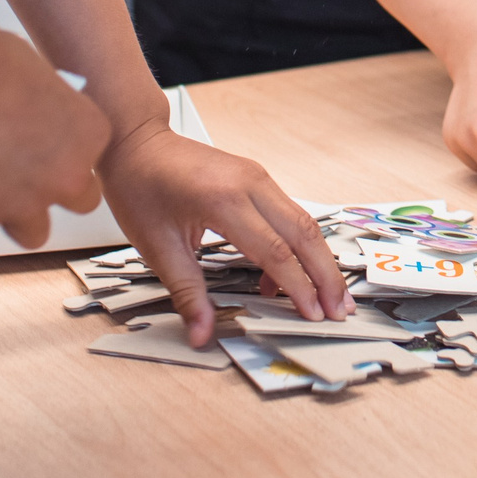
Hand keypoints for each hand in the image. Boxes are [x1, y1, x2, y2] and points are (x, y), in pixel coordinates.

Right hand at [0, 31, 106, 245]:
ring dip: (10, 215)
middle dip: (56, 192)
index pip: (89, 158)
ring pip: (31, 233)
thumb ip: (47, 111)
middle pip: (78, 202)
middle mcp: (67, 177)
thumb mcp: (43, 79)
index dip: (64, 154)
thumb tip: (25, 116)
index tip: (41, 144)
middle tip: (23, 175)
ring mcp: (22, 204)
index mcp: (91, 136)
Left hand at [98, 112, 350, 346]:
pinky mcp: (257, 178)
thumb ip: (187, 293)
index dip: (298, 287)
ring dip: (319, 260)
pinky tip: (286, 276)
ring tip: (329, 296)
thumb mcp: (157, 247)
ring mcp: (257, 176)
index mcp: (225, 200)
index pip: (276, 251)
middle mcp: (250, 183)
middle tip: (340, 310)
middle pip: (304, 233)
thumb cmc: (140, 187)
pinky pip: (287, 213)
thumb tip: (201, 334)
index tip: (312, 316)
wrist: (136, 143)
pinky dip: (298, 245)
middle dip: (326, 275)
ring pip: (303, 221)